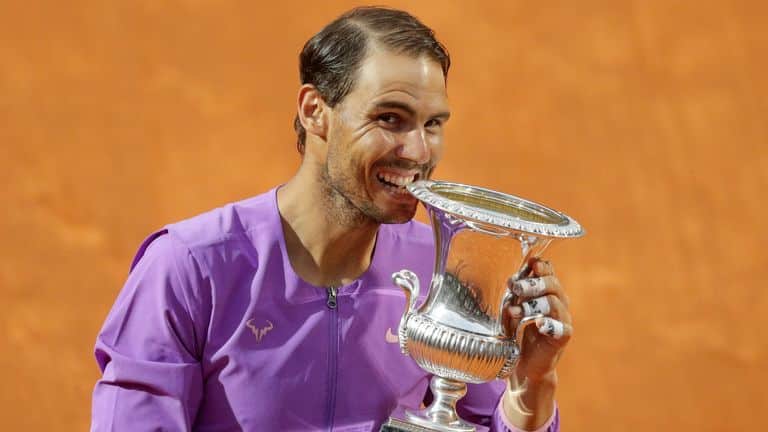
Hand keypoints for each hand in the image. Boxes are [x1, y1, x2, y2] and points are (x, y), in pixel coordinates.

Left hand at [505, 257, 572, 382]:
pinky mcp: (561, 338)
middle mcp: (558, 303)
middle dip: (533, 283)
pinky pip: (562, 328)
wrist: (524, 363)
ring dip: (534, 304)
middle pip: (553, 285)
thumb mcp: (512, 308)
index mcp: (546, 292)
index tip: (529, 264)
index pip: (549, 272)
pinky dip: (550, 324)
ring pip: (555, 303)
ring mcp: (562, 320)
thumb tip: (513, 280)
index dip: (540, 266)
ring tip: (516, 311)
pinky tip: (539, 324)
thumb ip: (515, 295)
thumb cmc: (517, 331)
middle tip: (516, 288)